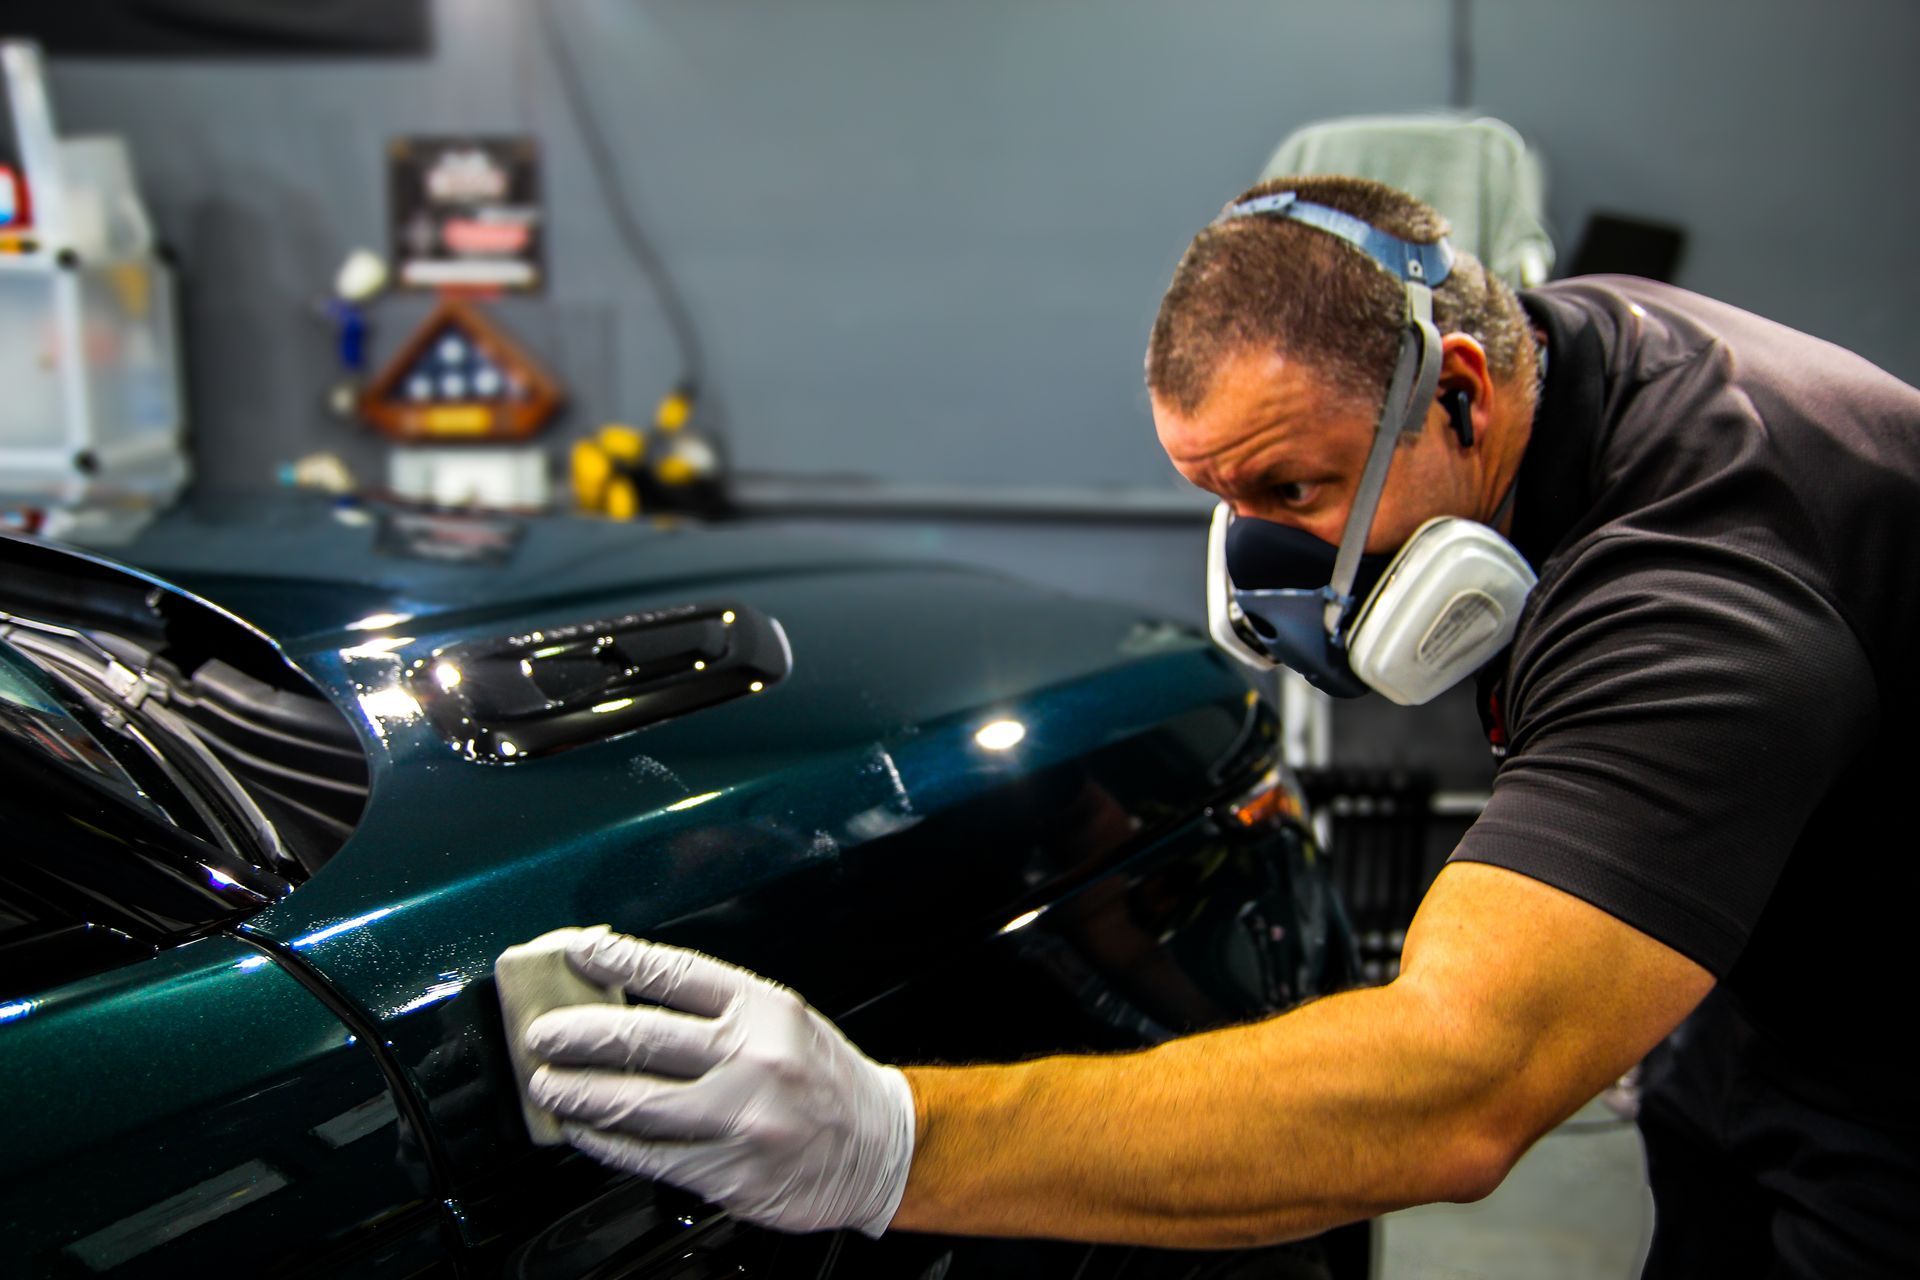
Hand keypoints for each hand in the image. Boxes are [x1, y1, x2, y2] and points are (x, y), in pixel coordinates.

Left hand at [525, 931, 916, 1237]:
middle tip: (542, 1034)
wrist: (880, 1147)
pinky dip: (606, 1142)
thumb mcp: (781, 1020)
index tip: (575, 953)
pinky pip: (650, 1156)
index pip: (675, 974)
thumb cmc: (822, 1077)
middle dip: (578, 1035)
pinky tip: (584, 1131)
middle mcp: (752, 1058)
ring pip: (636, 1103)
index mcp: (763, 1008)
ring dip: (579, 1093)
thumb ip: (714, 1009)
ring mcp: (740, 1118)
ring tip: (548, 1085)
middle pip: (643, 1038)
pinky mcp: (729, 1172)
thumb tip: (627, 996)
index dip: (617, 960)